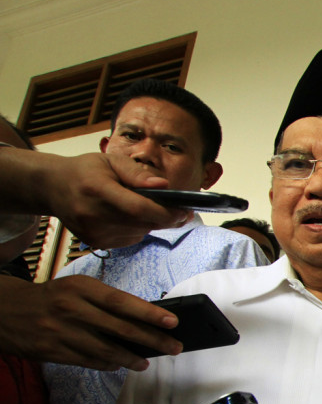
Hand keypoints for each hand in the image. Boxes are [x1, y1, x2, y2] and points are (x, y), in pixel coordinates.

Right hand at [0, 148, 187, 248]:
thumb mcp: (111, 161)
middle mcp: (93, 214)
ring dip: (150, 222)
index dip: (166, 213)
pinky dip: (137, 228)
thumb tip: (164, 186)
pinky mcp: (96, 242)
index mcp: (97, 189)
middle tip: (181, 211)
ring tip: (144, 207)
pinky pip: (130, 238)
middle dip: (166, 218)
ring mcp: (93, 232)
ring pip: (140, 232)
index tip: (185, 211)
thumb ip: (137, 173)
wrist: (54, 187)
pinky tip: (127, 216)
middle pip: (143, 223)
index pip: (139, 208)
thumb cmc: (86, 171)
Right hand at [0, 275, 182, 369]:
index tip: (172, 322)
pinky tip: (119, 365)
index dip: (149, 314)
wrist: (5, 310)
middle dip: (152, 340)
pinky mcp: (52, 351)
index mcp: (81, 288)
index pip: (122, 302)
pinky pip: (88, 361)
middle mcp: (72, 308)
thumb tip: (144, 319)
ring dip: (131, 358)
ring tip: (146, 362)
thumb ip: (106, 301)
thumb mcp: (77, 288)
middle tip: (174, 347)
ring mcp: (61, 331)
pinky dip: (107, 364)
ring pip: (106, 349)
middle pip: (121, 328)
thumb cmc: (51, 297)